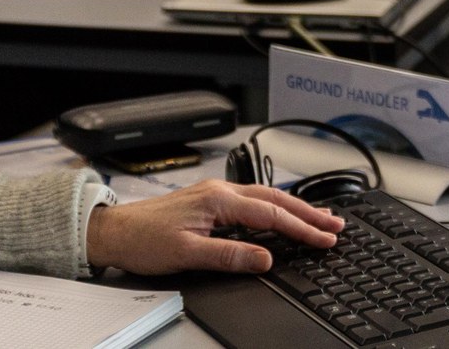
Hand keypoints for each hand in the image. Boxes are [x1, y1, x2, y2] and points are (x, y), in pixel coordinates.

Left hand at [86, 179, 342, 275]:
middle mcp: (221, 191)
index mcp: (219, 200)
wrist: (113, 231)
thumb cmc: (143, 240)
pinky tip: (282, 215)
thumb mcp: (187, 254)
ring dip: (295, 208)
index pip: (272, 215)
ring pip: (266, 198)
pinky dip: (275, 208)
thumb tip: (265, 258)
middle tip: (336, 225)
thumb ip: (229, 255)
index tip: (325, 239)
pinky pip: (253, 201)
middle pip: (276, 200)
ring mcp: (215, 194)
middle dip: (309, 213)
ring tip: (320, 218)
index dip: (302, 229)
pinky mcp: (210, 201)